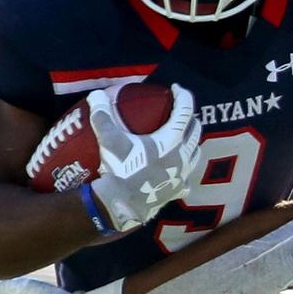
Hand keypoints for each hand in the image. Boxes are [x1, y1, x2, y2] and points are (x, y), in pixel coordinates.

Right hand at [89, 83, 201, 231]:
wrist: (121, 205)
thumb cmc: (119, 169)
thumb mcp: (109, 140)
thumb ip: (103, 115)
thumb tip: (97, 95)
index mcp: (172, 140)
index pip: (185, 110)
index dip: (183, 96)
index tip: (175, 88)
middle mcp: (183, 155)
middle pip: (195, 130)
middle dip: (190, 118)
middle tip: (179, 113)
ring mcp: (183, 174)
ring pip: (196, 153)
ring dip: (191, 142)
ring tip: (182, 138)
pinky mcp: (178, 190)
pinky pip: (186, 179)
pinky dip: (183, 172)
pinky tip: (177, 172)